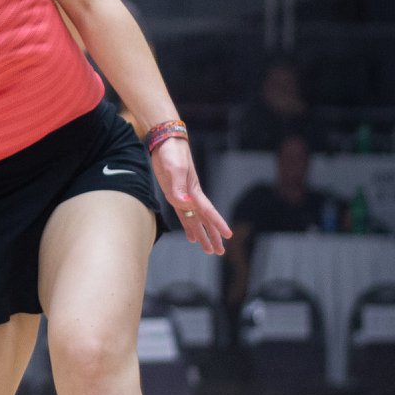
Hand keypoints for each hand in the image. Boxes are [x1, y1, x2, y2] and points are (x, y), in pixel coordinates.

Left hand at [151, 139, 231, 255]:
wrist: (166, 142)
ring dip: (202, 235)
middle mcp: (191, 196)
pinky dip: (189, 227)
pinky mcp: (174, 195)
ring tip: (208, 250)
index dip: (218, 224)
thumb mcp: (174, 168)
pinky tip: (192, 236)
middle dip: (212, 236)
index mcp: (194, 191)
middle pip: (205, 220)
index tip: (229, 235)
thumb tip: (185, 203)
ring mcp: (184, 196)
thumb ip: (179, 187)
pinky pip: (184, 215)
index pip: (208, 211)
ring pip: (196, 221)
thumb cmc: (172, 153)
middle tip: (220, 252)